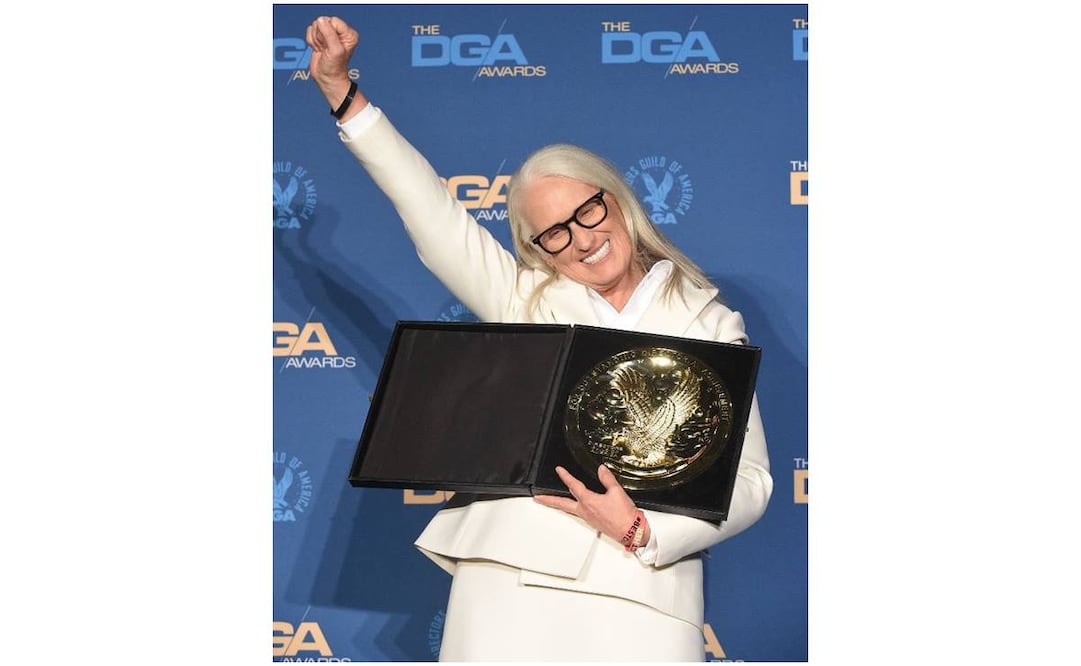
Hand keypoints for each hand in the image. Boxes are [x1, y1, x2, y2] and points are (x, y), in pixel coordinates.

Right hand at [305, 16, 363, 113]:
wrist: (327, 78)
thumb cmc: (335, 67)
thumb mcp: (335, 50)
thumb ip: (329, 33)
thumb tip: (321, 20)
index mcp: (349, 33)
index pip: (333, 20)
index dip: (327, 32)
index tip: (330, 45)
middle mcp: (340, 32)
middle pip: (323, 22)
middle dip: (320, 36)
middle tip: (325, 49)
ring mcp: (329, 34)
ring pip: (315, 26)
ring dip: (316, 40)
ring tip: (322, 50)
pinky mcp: (320, 37)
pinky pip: (310, 31)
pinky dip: (311, 41)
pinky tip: (318, 49)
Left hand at [534, 465, 648, 545]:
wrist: (631, 532)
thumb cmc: (625, 515)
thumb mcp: (617, 492)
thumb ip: (607, 479)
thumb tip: (602, 469)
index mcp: (589, 501)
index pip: (573, 486)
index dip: (565, 476)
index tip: (559, 470)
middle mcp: (585, 511)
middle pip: (562, 504)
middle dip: (548, 500)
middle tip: (538, 498)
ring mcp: (588, 518)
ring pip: (568, 509)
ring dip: (559, 504)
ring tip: (550, 501)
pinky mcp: (593, 522)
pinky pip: (578, 513)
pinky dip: (571, 508)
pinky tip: (574, 506)